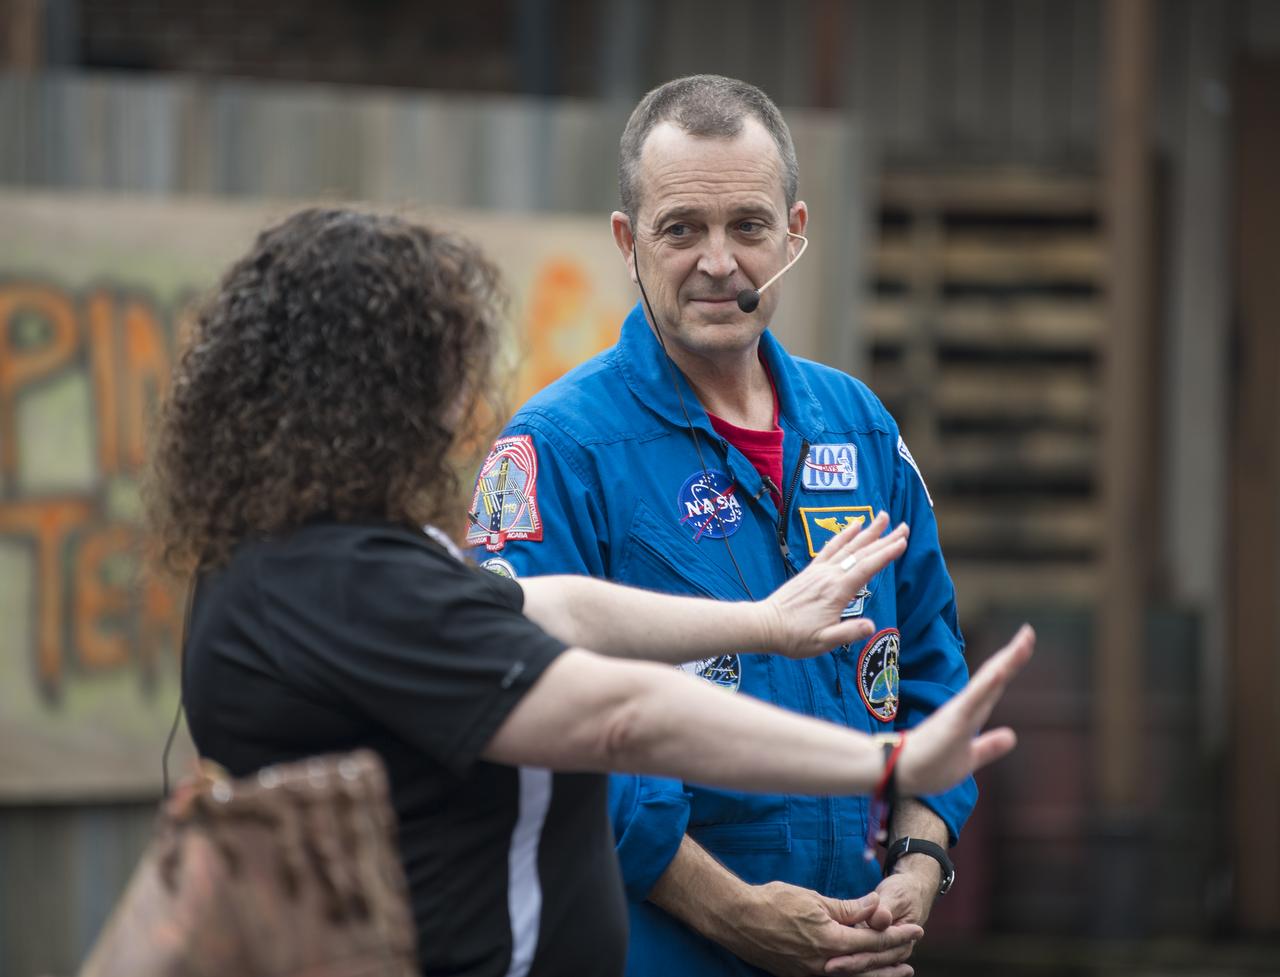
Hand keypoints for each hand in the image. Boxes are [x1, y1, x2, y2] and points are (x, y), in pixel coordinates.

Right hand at [721, 880, 920, 976]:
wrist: (738, 919)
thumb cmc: (773, 902)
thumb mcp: (814, 899)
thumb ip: (847, 908)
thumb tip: (875, 906)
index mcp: (830, 941)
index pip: (872, 939)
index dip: (896, 935)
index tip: (916, 930)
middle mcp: (824, 964)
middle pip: (867, 965)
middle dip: (892, 958)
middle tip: (912, 956)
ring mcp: (811, 973)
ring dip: (878, 974)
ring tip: (898, 972)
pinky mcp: (799, 975)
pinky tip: (861, 973)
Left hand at [762, 512, 908, 658]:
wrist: (764, 625)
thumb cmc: (794, 637)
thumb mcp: (823, 642)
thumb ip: (848, 633)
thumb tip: (871, 627)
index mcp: (837, 592)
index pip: (867, 568)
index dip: (886, 554)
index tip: (902, 542)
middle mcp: (829, 576)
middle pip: (862, 553)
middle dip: (885, 539)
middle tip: (904, 526)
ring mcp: (820, 571)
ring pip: (848, 546)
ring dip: (868, 531)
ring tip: (882, 517)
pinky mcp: (811, 571)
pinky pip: (830, 548)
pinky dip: (843, 535)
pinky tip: (853, 526)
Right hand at [896, 624, 1034, 795]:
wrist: (901, 775)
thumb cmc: (930, 766)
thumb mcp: (968, 759)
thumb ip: (989, 746)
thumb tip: (1012, 736)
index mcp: (971, 714)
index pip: (995, 683)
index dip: (1012, 662)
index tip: (1026, 640)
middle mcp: (967, 707)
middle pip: (995, 676)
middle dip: (1014, 654)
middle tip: (1029, 631)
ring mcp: (960, 712)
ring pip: (988, 682)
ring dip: (1006, 662)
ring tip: (1024, 641)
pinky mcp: (953, 722)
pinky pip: (973, 701)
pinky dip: (987, 685)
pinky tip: (1000, 672)